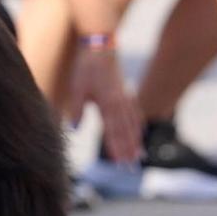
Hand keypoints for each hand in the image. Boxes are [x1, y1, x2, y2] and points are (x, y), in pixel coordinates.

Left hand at [71, 44, 140, 164]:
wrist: (100, 47)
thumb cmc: (86, 68)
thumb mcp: (77, 88)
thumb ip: (77, 109)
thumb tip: (75, 129)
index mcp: (107, 104)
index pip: (113, 132)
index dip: (116, 148)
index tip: (120, 163)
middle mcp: (119, 104)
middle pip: (125, 132)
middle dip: (128, 151)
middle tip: (131, 168)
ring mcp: (125, 98)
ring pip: (132, 124)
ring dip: (135, 141)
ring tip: (139, 157)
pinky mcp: (125, 93)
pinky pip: (135, 113)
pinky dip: (138, 124)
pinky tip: (141, 133)